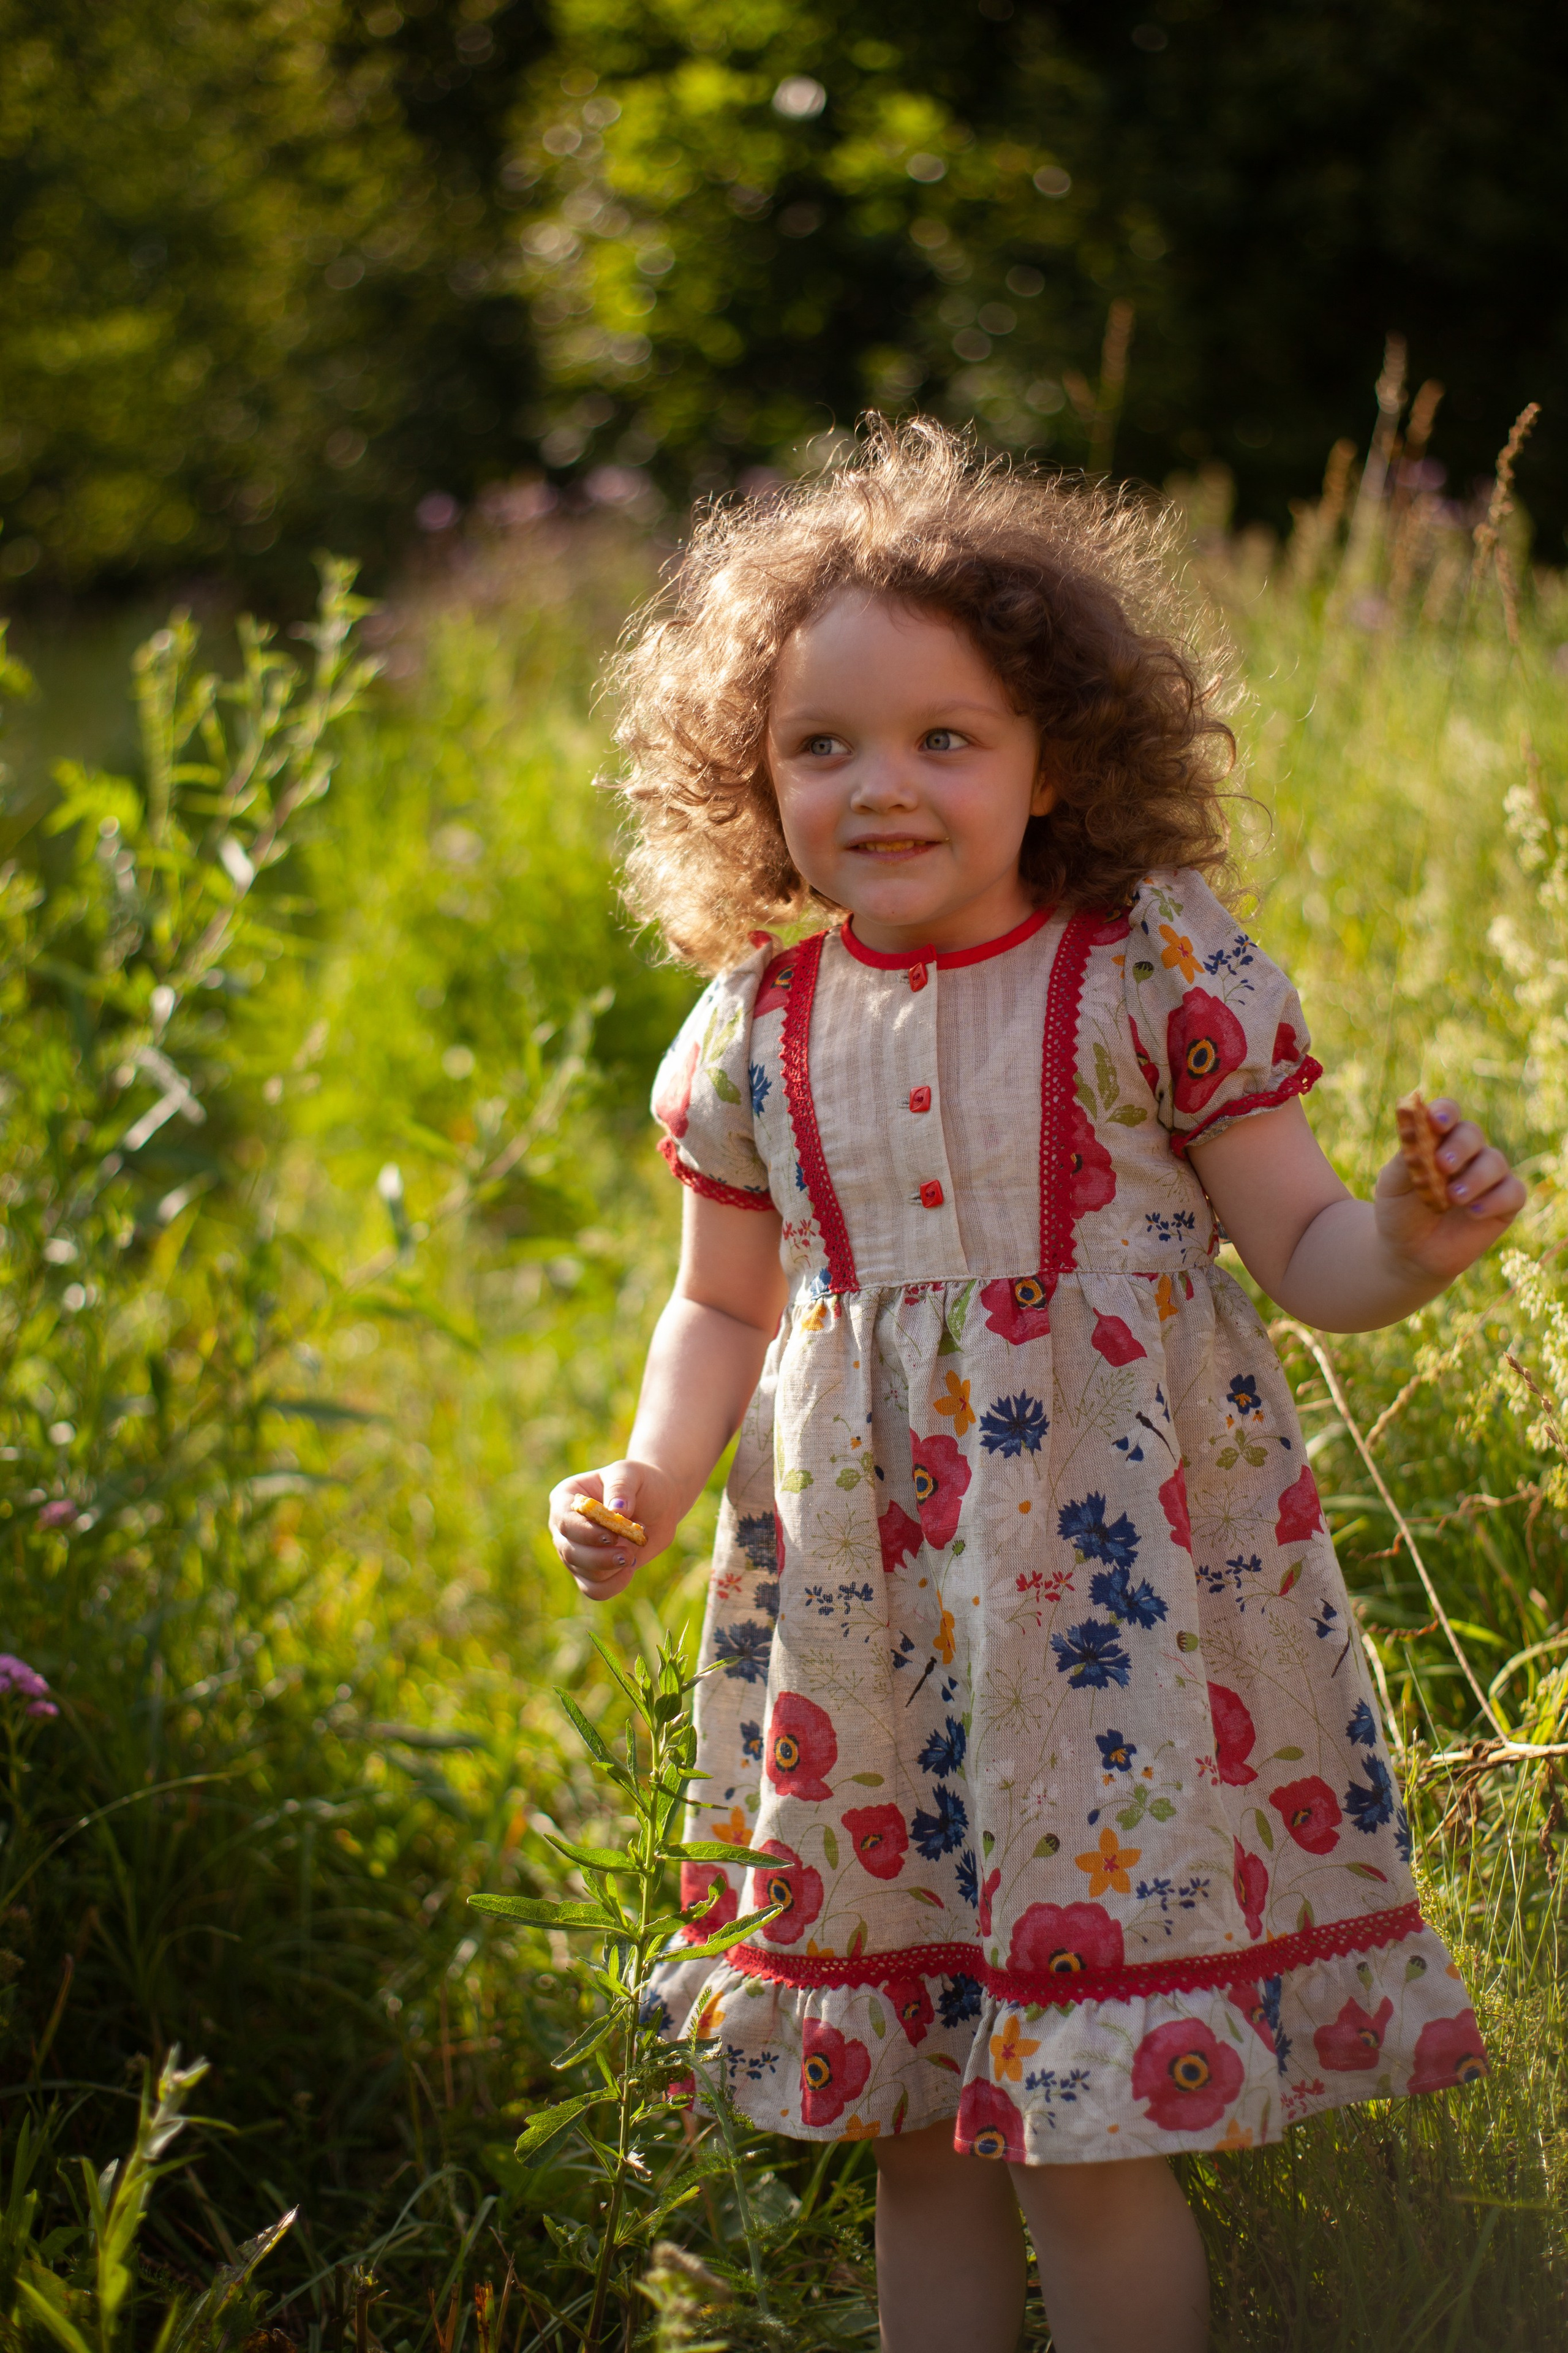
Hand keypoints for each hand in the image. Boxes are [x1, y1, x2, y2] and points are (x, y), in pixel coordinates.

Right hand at [548, 1460, 682, 1602]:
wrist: (658, 1504)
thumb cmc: (639, 1483)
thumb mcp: (631, 1473)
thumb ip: (621, 1487)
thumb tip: (617, 1509)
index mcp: (566, 1498)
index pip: (564, 1521)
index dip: (585, 1532)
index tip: (611, 1535)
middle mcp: (564, 1528)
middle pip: (569, 1551)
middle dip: (599, 1556)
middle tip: (627, 1552)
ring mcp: (575, 1552)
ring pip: (583, 1572)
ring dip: (609, 1568)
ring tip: (632, 1554)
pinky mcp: (590, 1572)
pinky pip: (595, 1590)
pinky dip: (613, 1585)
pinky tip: (629, 1569)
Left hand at [1374, 1097, 1525, 1277]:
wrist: (1409, 1252)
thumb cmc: (1399, 1211)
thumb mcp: (1392, 1185)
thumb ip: (1405, 1159)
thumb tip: (1415, 1130)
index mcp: (1437, 1140)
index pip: (1446, 1114)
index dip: (1444, 1113)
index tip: (1436, 1123)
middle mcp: (1466, 1153)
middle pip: (1471, 1134)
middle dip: (1459, 1147)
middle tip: (1442, 1166)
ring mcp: (1487, 1176)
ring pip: (1495, 1161)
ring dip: (1475, 1178)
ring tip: (1453, 1198)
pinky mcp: (1504, 1202)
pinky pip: (1513, 1192)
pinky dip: (1496, 1200)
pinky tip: (1473, 1213)